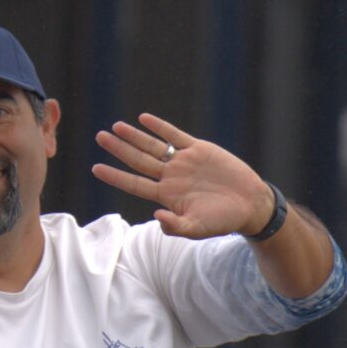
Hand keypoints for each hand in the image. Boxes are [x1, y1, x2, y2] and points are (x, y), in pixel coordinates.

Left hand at [91, 113, 275, 239]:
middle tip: (99, 137)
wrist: (250, 204)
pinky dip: (160, 127)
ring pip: (153, 146)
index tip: (96, 169)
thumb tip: (156, 217)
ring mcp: (183, 162)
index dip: (115, 176)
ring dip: (134, 136)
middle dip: (118, 149)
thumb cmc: (222, 221)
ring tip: (116, 126)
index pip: (134, 183)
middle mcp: (170, 176)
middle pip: (138, 160)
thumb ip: (175, 227)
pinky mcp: (199, 149)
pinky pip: (175, 136)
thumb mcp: (197, 229)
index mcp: (166, 195)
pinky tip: (144, 119)